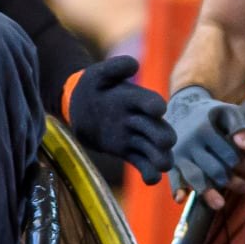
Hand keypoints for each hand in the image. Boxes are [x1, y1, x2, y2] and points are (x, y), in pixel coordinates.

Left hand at [65, 56, 174, 184]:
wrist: (81, 105)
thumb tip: (134, 64)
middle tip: (164, 143)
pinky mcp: (127, 151)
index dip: (154, 106)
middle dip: (162, 136)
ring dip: (161, 158)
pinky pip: (142, 163)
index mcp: (137, 99)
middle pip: (159, 130)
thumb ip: (116, 67)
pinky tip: (151, 179)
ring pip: (154, 150)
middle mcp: (141, 119)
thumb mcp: (100, 74)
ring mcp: (136, 137)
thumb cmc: (93, 86)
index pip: (150, 102)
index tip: (158, 110)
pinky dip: (149, 172)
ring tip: (162, 166)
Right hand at [166, 85, 244, 209]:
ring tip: (220, 204)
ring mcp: (178, 153)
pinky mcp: (171, 162)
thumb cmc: (210, 114)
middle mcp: (190, 142)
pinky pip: (173, 177)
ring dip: (208, 192)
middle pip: (213, 168)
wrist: (182, 108)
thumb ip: (240, 126)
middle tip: (243, 188)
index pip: (228, 153)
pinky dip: (176, 188)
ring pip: (194, 176)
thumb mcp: (227, 112)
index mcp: (205, 129)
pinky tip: (181, 199)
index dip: (243, 164)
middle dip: (231, 181)